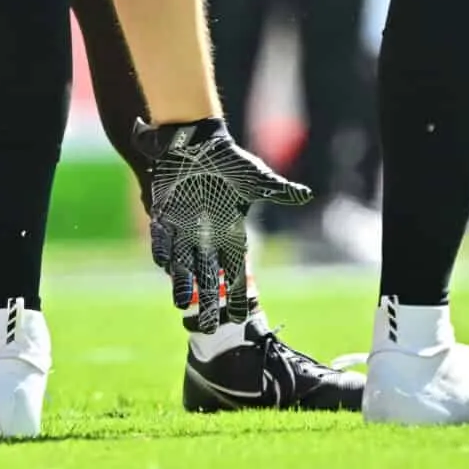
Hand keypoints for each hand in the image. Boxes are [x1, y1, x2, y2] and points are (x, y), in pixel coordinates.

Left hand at [134, 118, 312, 331]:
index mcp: (231, 232)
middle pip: (209, 277)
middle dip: (209, 302)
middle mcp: (207, 236)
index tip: (240, 317)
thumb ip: (277, 190)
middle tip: (207, 329)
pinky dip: (162, 251)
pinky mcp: (162, 215)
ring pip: (183, 265)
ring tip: (180, 307)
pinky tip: (165, 264)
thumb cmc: (227, 159)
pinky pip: (161, 240)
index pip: (237, 273)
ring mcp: (183, 228)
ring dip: (182, 284)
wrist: (193, 139)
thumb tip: (306, 194)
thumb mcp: (254, 176)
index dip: (238, 295)